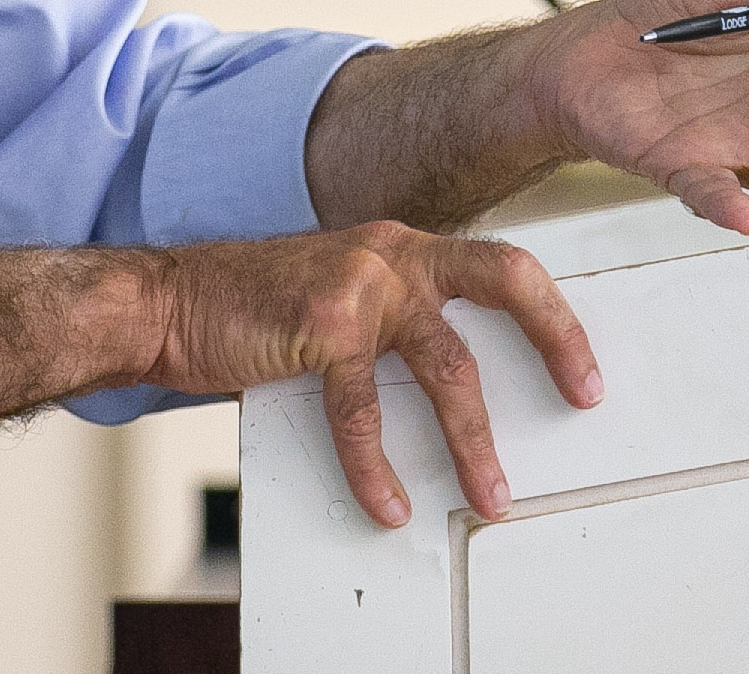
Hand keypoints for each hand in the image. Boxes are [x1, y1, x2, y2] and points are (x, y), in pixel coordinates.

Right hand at [140, 223, 596, 527]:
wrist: (166, 302)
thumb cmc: (247, 309)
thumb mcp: (336, 295)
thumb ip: (392, 321)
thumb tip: (449, 389)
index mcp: (401, 249)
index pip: (499, 266)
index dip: (550, 314)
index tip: (580, 366)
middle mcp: (390, 255)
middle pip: (503, 280)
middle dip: (555, 336)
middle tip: (582, 394)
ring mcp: (359, 286)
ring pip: (446, 366)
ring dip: (474, 440)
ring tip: (489, 490)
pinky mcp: (322, 327)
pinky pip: (362, 413)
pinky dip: (377, 469)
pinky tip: (386, 500)